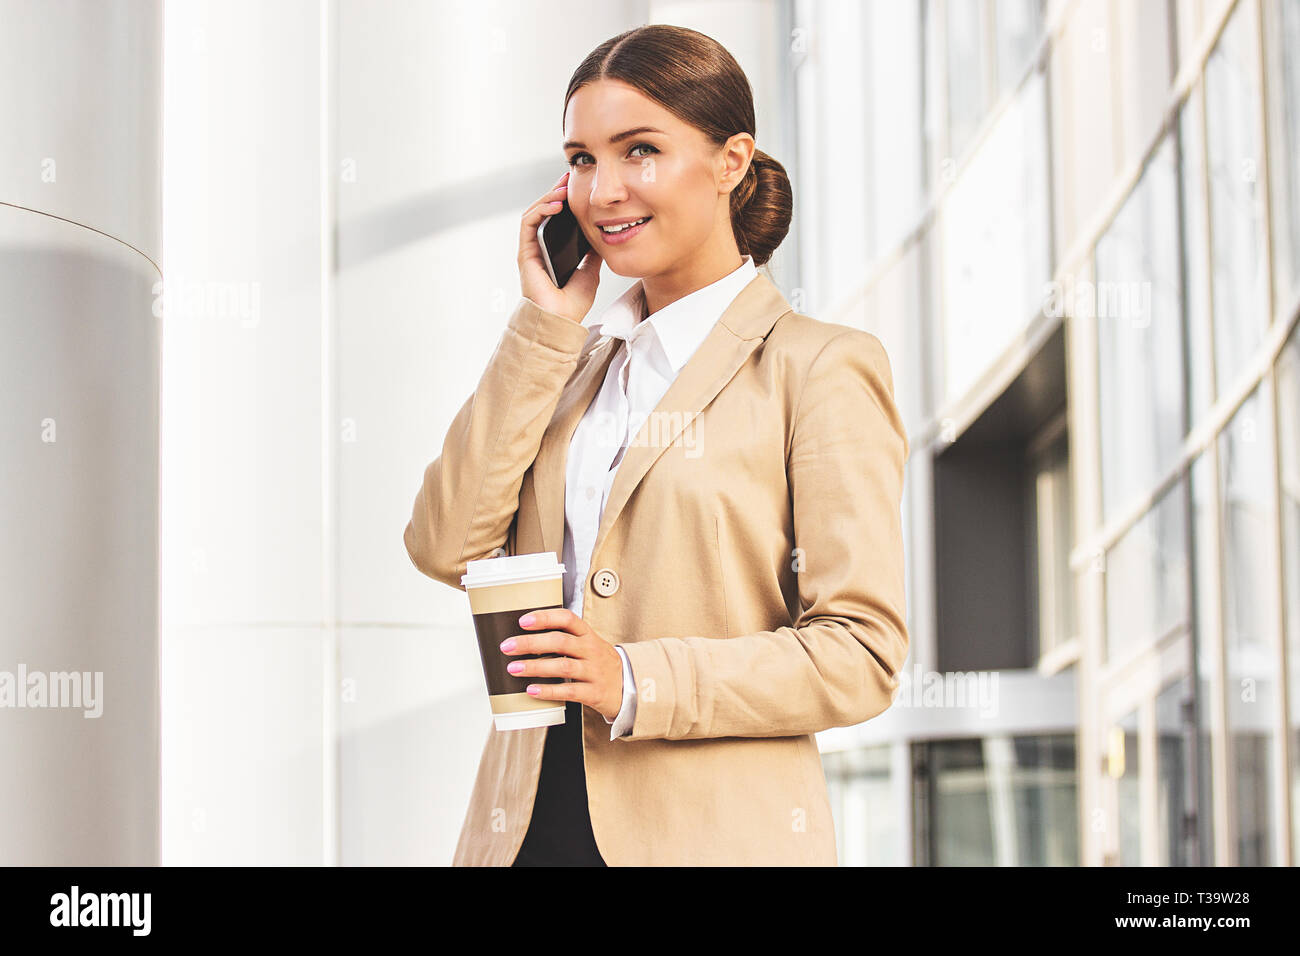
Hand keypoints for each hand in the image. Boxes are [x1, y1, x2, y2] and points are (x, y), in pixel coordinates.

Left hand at [500, 608, 623, 721]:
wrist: (630, 687)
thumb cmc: (599, 663)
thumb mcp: (588, 645)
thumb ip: (564, 639)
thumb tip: (525, 637)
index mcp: (588, 634)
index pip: (567, 619)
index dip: (545, 617)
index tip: (523, 621)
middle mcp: (591, 650)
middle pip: (560, 641)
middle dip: (530, 643)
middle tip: (507, 646)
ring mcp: (594, 672)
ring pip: (563, 666)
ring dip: (535, 666)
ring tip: (513, 668)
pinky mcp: (594, 693)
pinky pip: (569, 691)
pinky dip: (549, 691)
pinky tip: (532, 690)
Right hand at [518, 169, 602, 322]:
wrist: (562, 319)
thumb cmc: (573, 303)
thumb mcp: (590, 270)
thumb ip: (592, 252)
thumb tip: (603, 233)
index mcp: (553, 251)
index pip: (556, 219)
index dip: (565, 200)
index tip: (578, 186)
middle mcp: (539, 248)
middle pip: (544, 211)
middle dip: (556, 191)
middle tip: (570, 177)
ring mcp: (530, 249)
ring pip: (534, 213)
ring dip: (548, 196)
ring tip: (564, 186)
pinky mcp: (525, 252)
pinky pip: (529, 223)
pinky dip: (541, 209)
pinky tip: (557, 203)